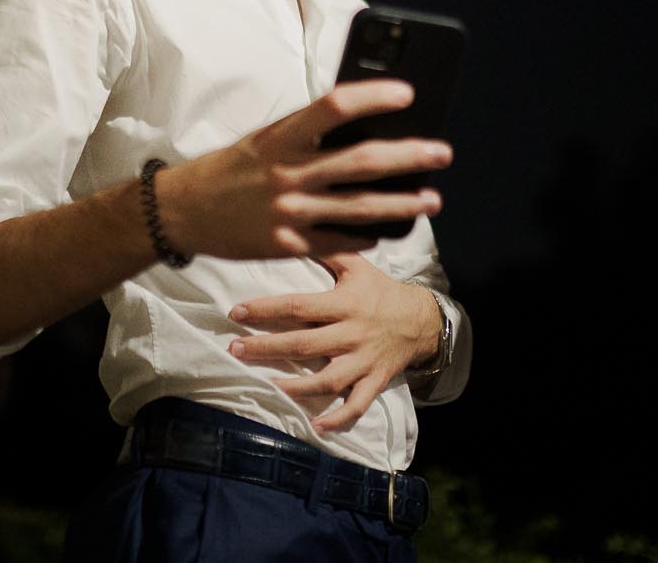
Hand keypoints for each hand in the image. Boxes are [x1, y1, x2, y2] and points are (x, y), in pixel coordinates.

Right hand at [153, 80, 449, 258]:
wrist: (184, 211)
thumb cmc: (231, 168)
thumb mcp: (264, 139)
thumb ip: (306, 136)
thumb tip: (362, 127)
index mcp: (281, 137)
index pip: (334, 107)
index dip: (373, 97)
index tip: (408, 93)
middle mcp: (287, 172)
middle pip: (362, 161)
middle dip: (409, 157)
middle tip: (442, 153)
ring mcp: (289, 212)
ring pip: (361, 208)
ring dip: (403, 204)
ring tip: (433, 199)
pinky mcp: (288, 245)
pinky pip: (341, 240)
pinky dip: (370, 235)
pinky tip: (391, 231)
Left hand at [227, 254, 441, 432]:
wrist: (422, 320)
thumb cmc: (380, 290)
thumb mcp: (357, 265)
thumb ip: (326, 251)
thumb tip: (292, 232)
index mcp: (345, 304)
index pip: (299, 306)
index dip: (266, 309)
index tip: (236, 312)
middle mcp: (352, 333)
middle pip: (305, 344)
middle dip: (267, 348)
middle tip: (234, 350)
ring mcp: (364, 361)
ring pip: (328, 379)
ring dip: (297, 386)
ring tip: (268, 385)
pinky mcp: (375, 381)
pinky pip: (357, 405)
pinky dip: (338, 418)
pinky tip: (316, 426)